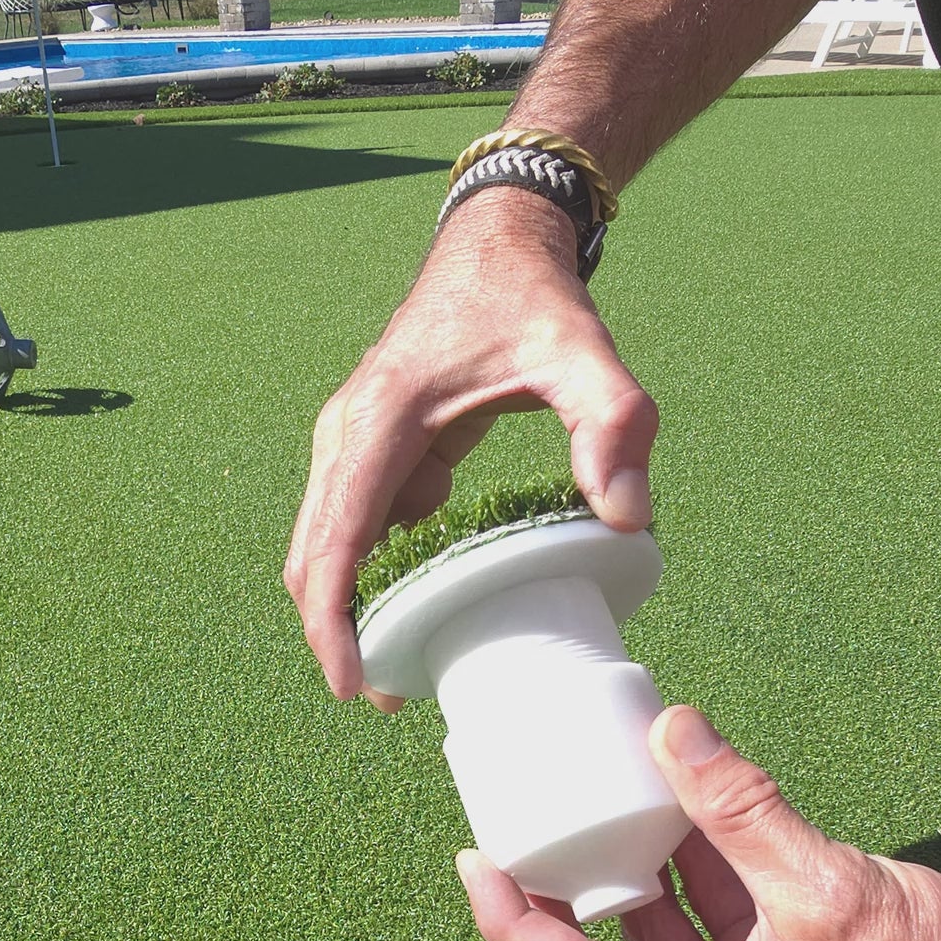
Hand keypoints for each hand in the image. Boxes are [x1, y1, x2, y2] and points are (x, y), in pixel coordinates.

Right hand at [284, 190, 659, 709]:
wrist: (497, 241)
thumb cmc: (533, 299)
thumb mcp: (585, 355)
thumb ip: (613, 424)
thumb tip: (628, 516)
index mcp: (382, 420)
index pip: (336, 542)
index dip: (334, 623)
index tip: (354, 686)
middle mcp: (346, 434)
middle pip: (312, 558)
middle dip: (337, 633)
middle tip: (386, 699)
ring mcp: (350, 442)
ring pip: (323, 546)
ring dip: (349, 608)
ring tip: (401, 668)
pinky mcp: (369, 450)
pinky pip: (354, 528)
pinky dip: (372, 575)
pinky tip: (421, 608)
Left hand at [457, 706, 940, 940]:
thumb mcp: (821, 887)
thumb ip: (742, 809)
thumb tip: (673, 731)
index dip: (513, 918)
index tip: (474, 863)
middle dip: (559, 894)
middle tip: (517, 829)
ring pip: (659, 930)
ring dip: (631, 865)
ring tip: (590, 798)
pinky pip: (714, 914)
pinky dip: (694, 860)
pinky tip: (677, 800)